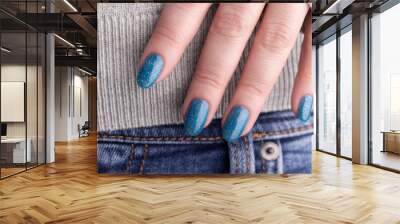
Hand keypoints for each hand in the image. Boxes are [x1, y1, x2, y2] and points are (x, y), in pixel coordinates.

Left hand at [136, 3, 311, 141]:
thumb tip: (148, 5)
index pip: (189, 5)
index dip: (169, 42)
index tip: (148, 75)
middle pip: (231, 32)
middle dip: (211, 79)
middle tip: (193, 116)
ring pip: (273, 42)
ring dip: (254, 89)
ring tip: (235, 124)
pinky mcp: (315, 0)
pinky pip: (314, 38)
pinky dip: (308, 74)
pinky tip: (297, 106)